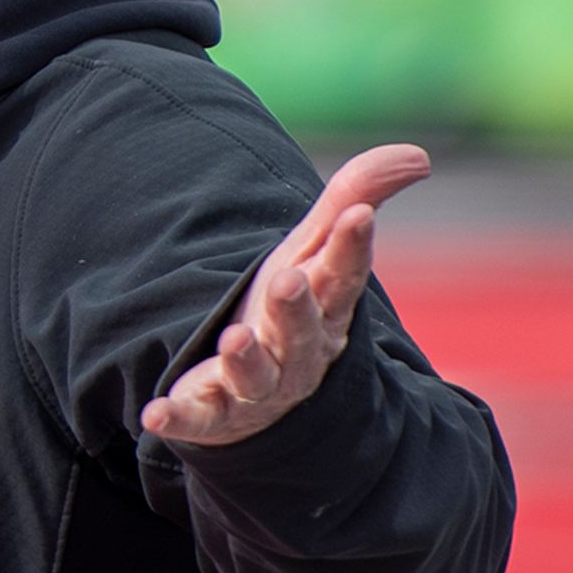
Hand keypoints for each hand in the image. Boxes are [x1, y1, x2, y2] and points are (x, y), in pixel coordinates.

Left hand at [142, 145, 431, 447]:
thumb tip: (418, 154)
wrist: (268, 394)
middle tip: (288, 279)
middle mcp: (296, 351)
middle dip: (295, 308)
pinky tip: (154, 413)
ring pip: (255, 376)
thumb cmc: (291, 307)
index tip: (358, 215)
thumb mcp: (313, 252)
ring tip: (235, 338)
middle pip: (299, 330)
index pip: (342, 276)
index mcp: (325, 309)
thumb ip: (353, 198)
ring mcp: (256, 387)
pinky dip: (179, 417)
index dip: (352, 246)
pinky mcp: (214, 413)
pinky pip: (197, 418)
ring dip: (246, 359)